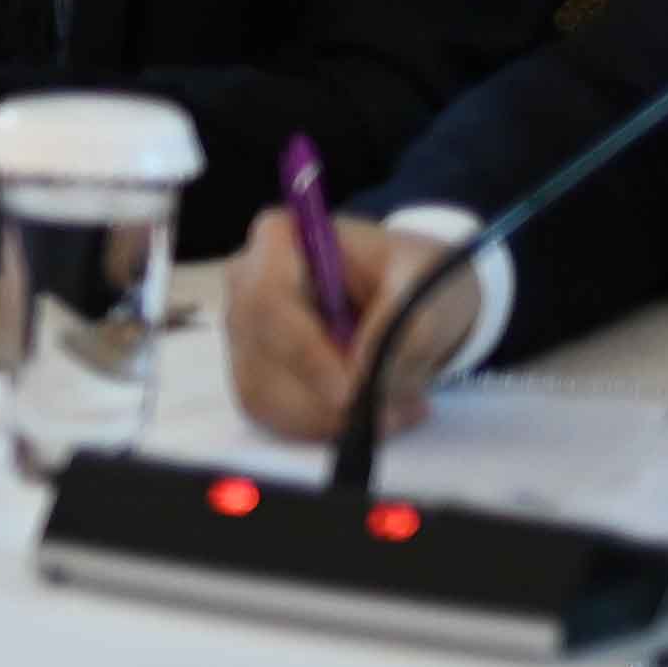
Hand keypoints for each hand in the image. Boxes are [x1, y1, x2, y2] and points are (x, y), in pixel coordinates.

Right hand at [226, 207, 470, 444]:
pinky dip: (323, 426)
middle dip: (331, 395)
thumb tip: (365, 372)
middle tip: (399, 410)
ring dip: (332, 417)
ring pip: (265, 392)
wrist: (408, 293)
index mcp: (279, 240)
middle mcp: (244, 283)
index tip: (353, 391)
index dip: (304, 350)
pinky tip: (367, 414)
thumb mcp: (426, 281)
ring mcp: (241, 331)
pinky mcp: (250, 371)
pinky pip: (271, 413)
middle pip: (264, 352)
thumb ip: (404, 321)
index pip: (268, 297)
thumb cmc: (412, 274)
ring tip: (398, 409)